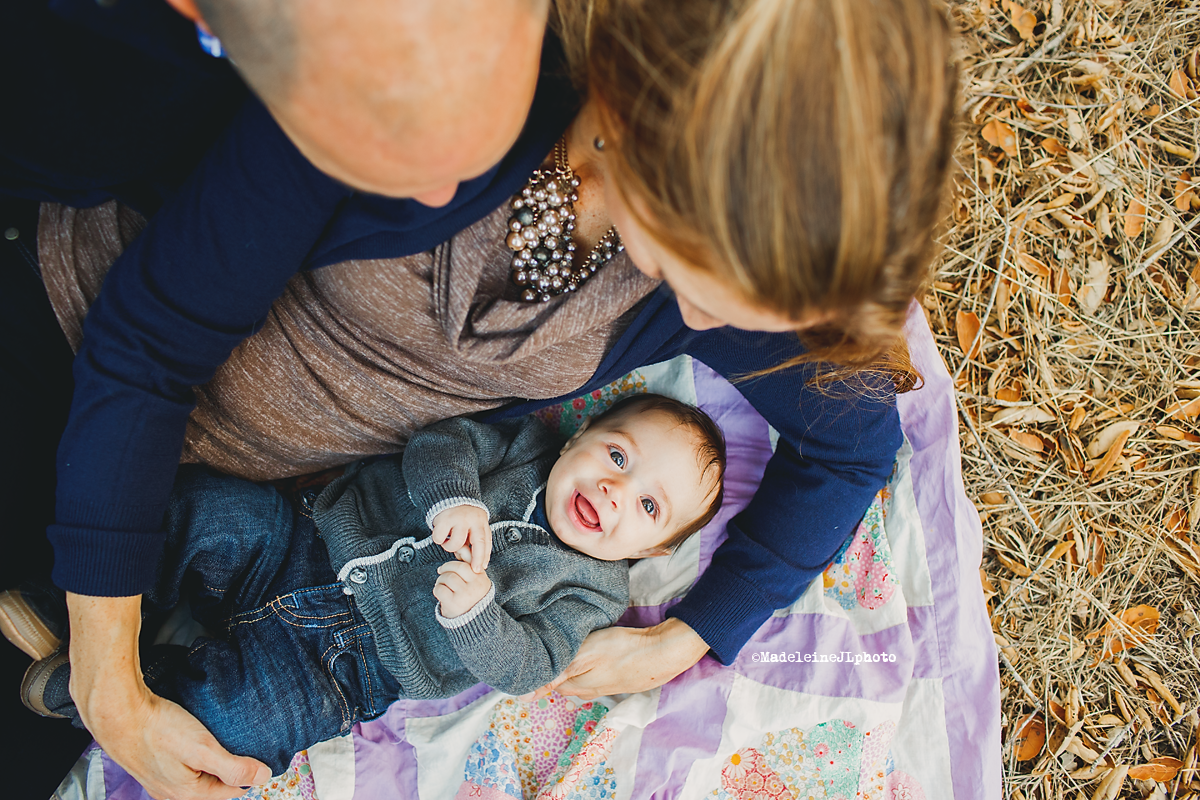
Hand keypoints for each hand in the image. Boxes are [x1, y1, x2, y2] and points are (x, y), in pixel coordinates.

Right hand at [67, 594, 270, 798]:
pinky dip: (195, 755)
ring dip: (212, 760)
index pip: (232, 791)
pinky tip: (196, 740)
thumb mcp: (203, 748)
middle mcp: (172, 793)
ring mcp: (159, 780)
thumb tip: (264, 777)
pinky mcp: (152, 764)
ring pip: (198, 775)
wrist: (118, 714)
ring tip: (223, 741)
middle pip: (214, 784)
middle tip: (244, 746)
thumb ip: (233, 767)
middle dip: (231, 767)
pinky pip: (182, 766)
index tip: (260, 754)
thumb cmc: (159, 730)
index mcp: (188, 794)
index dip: (249, 772)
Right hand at [431, 504, 491, 571]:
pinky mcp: (443, 519)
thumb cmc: (461, 516)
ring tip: (448, 540)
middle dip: (476, 558)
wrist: (448, 495)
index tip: (481, 568)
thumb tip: (469, 561)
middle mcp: (472, 519)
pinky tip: (440, 533)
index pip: (485, 541)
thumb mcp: (471, 526)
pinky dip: (439, 539)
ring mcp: (458, 518)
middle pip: (478, 542)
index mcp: (480, 521)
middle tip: (473, 569)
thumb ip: (471, 542)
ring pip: (456, 543)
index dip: (484, 556)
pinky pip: (440, 538)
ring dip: (450, 547)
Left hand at [433, 560, 492, 618]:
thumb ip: (468, 562)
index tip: (452, 562)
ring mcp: (464, 595)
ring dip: (441, 580)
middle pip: (456, 567)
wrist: (472, 620)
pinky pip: (440, 589)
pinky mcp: (454, 603)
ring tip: (442, 584)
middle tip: (442, 571)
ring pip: (447, 578)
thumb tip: (460, 546)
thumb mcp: (475, 579)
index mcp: (481, 577)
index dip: (457, 556)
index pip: (468, 560)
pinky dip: (437, 589)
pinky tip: (441, 593)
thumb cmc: (471, 595)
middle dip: (446, 568)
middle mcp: (475, 585)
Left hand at [533, 618, 709, 700]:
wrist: (662, 652)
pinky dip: (591, 668)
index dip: (541, 673)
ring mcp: (606, 686)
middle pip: (564, 684)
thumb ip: (557, 673)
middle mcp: (589, 690)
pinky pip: (597, 677)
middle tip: (552, 651)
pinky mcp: (619, 680)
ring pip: (580, 681)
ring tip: (572, 653)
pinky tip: (595, 657)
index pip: (548, 685)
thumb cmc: (622, 650)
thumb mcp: (584, 655)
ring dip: (573, 670)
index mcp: (577, 685)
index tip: (535, 660)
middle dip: (555, 673)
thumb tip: (527, 695)